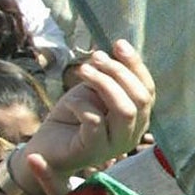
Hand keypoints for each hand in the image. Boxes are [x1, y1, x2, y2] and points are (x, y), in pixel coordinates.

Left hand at [21, 41, 155, 190]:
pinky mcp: (94, 151)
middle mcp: (133, 133)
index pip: (148, 90)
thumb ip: (109, 76)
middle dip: (118, 72)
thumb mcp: (93, 89)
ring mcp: (116, 145)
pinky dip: (81, 105)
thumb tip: (116, 48)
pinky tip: (70, 103)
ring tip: (82, 70)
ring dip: (103, 83)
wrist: (46, 145)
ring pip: (124, 110)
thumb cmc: (73, 116)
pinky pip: (95, 121)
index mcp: (138, 118)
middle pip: (141, 98)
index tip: (118, 44)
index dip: (135, 65)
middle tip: (95, 58)